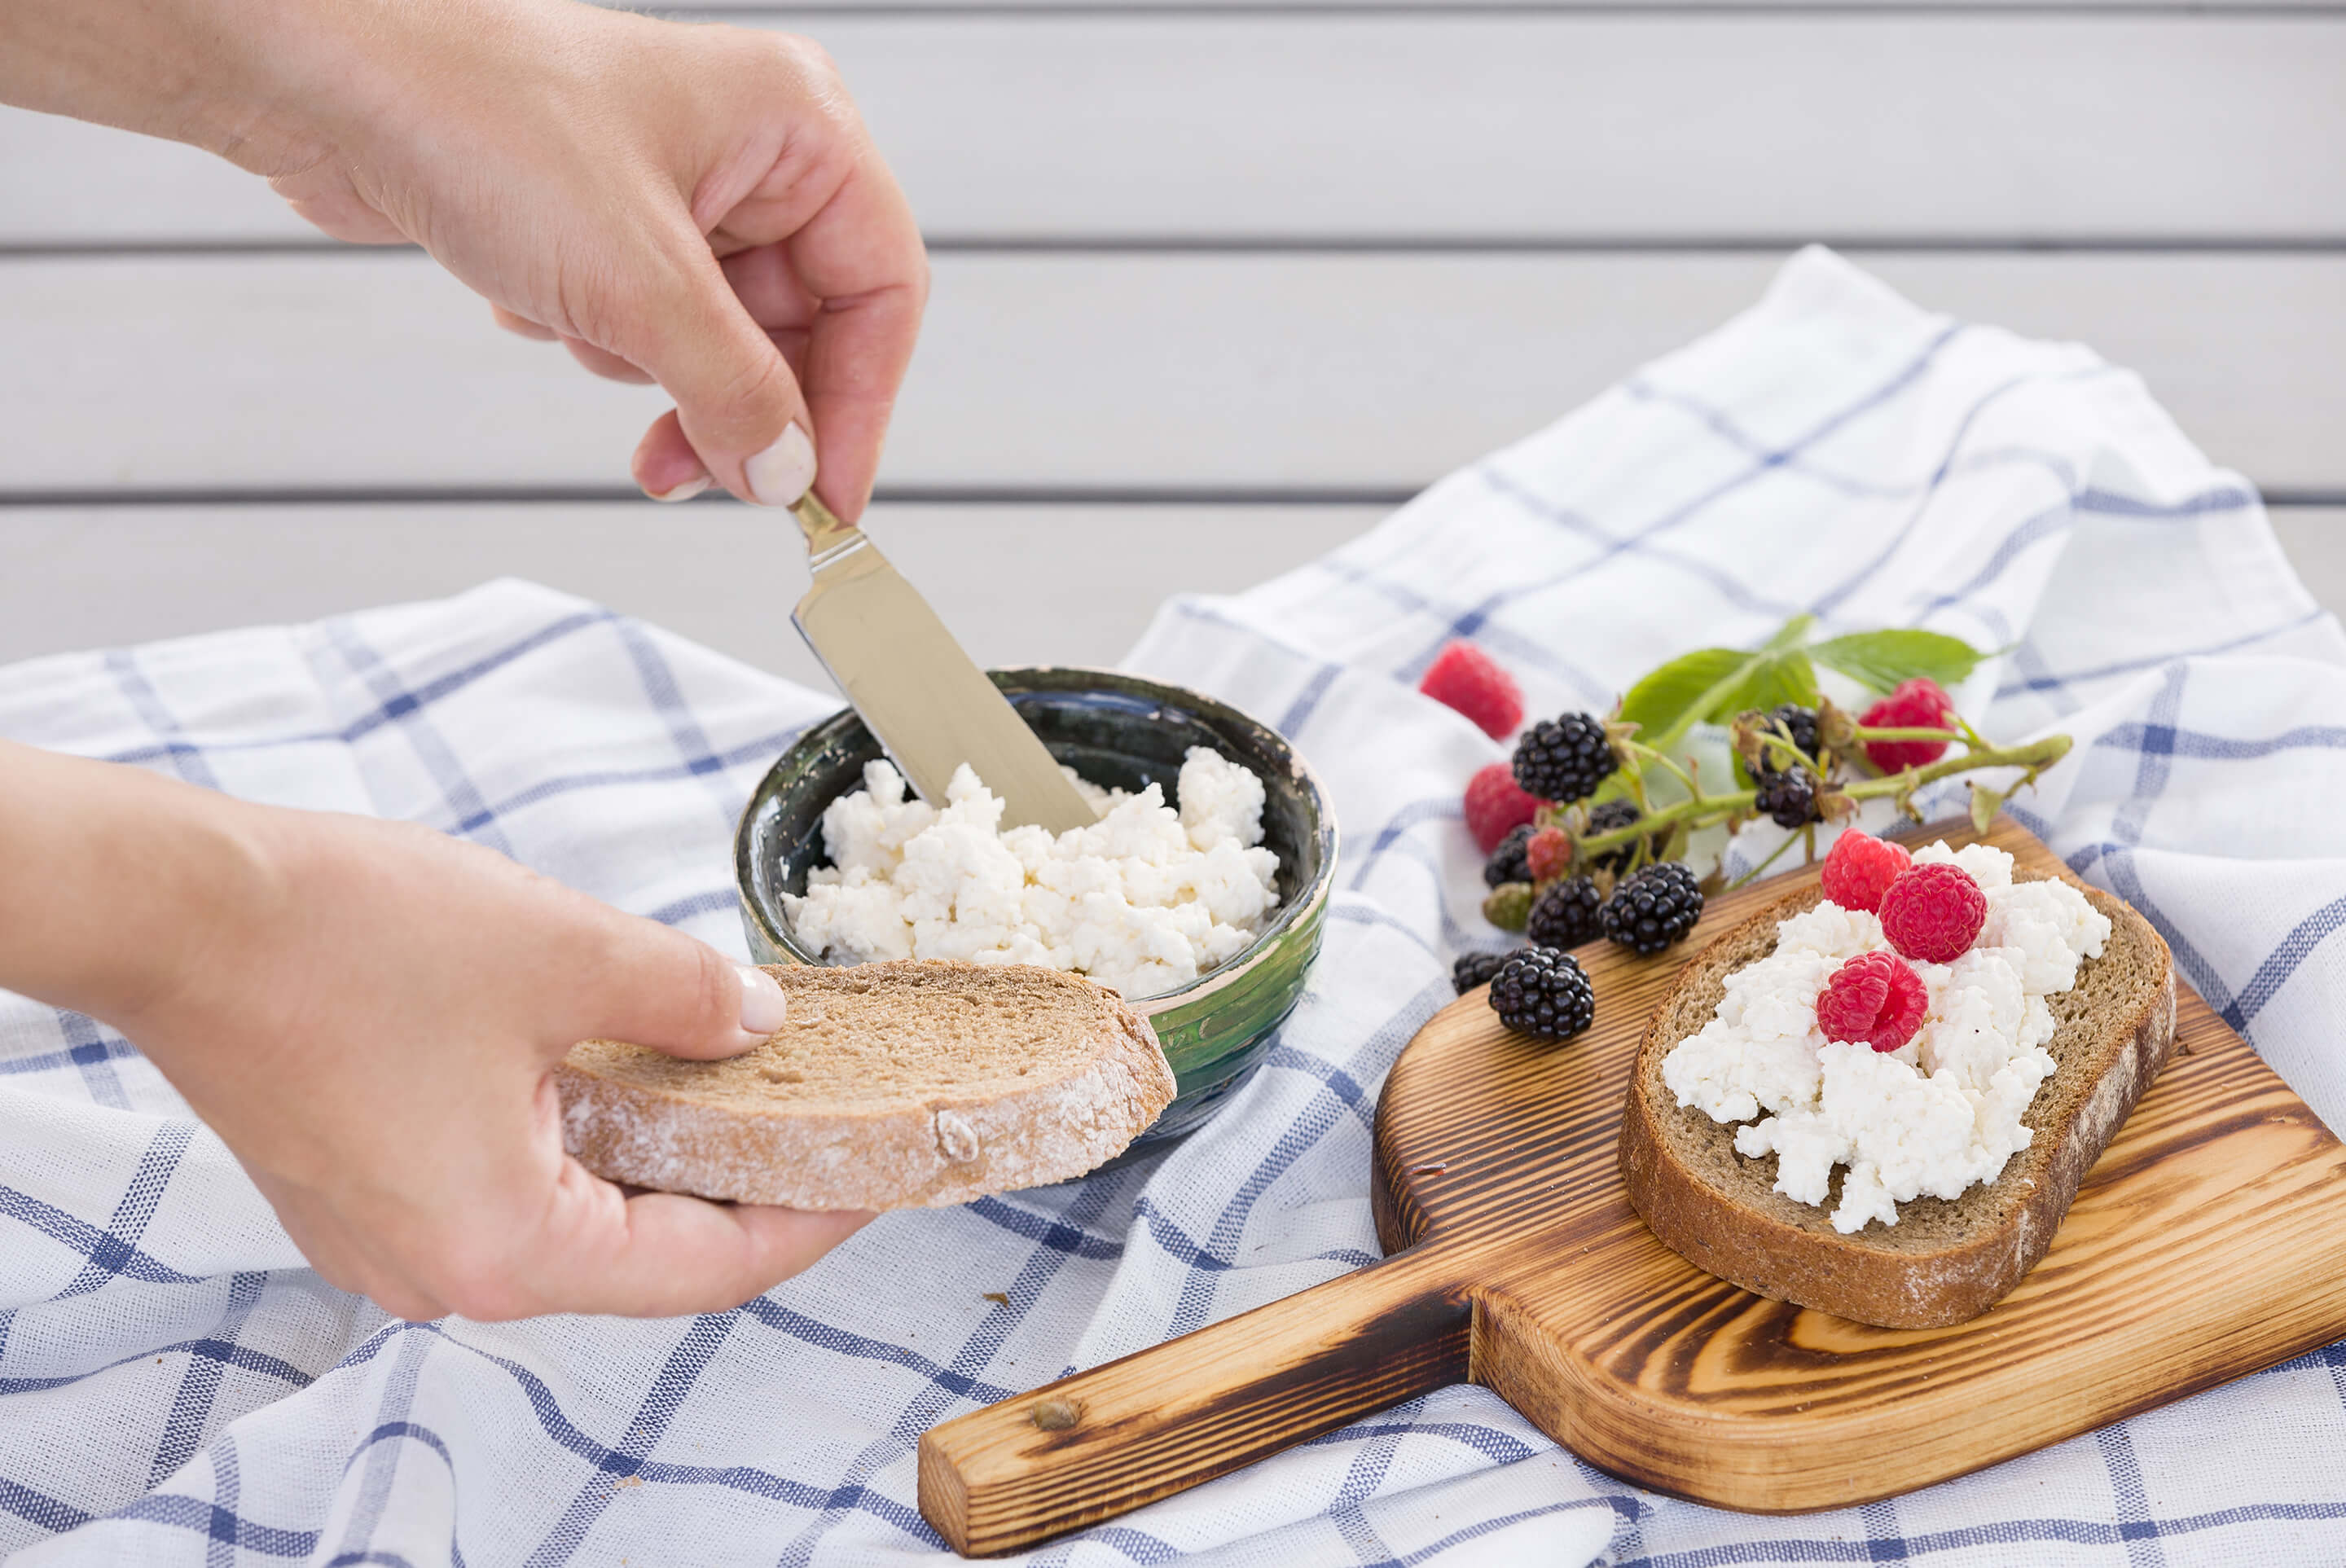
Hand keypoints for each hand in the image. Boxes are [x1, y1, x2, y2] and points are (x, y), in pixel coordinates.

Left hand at [0, 0, 926, 514]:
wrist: (319, 82)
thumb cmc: (477, 120)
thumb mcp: (635, 282)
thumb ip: (734, 392)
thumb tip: (790, 479)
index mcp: (799, 127)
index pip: (881, 293)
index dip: (860, 407)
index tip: (825, 501)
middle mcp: (754, 151)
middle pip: (804, 328)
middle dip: (739, 403)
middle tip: (694, 474)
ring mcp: (681, 186)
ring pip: (723, 340)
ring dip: (655, 370)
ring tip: (581, 337)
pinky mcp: (610, 221)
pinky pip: (651, 326)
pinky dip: (600, 340)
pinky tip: (535, 300)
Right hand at [0, 741, 866, 1320]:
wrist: (184, 910)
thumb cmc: (349, 937)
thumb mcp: (569, 953)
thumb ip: (687, 1001)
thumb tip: (756, 1024)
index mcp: (505, 1249)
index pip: (707, 1266)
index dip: (810, 1219)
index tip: (881, 1176)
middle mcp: (447, 1273)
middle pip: (646, 1252)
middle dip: (743, 1184)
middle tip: (831, 1124)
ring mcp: (396, 1239)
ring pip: (579, 1214)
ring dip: (661, 1155)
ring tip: (753, 1090)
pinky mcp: (366, 1190)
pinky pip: (512, 1184)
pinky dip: (586, 1138)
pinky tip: (640, 1074)